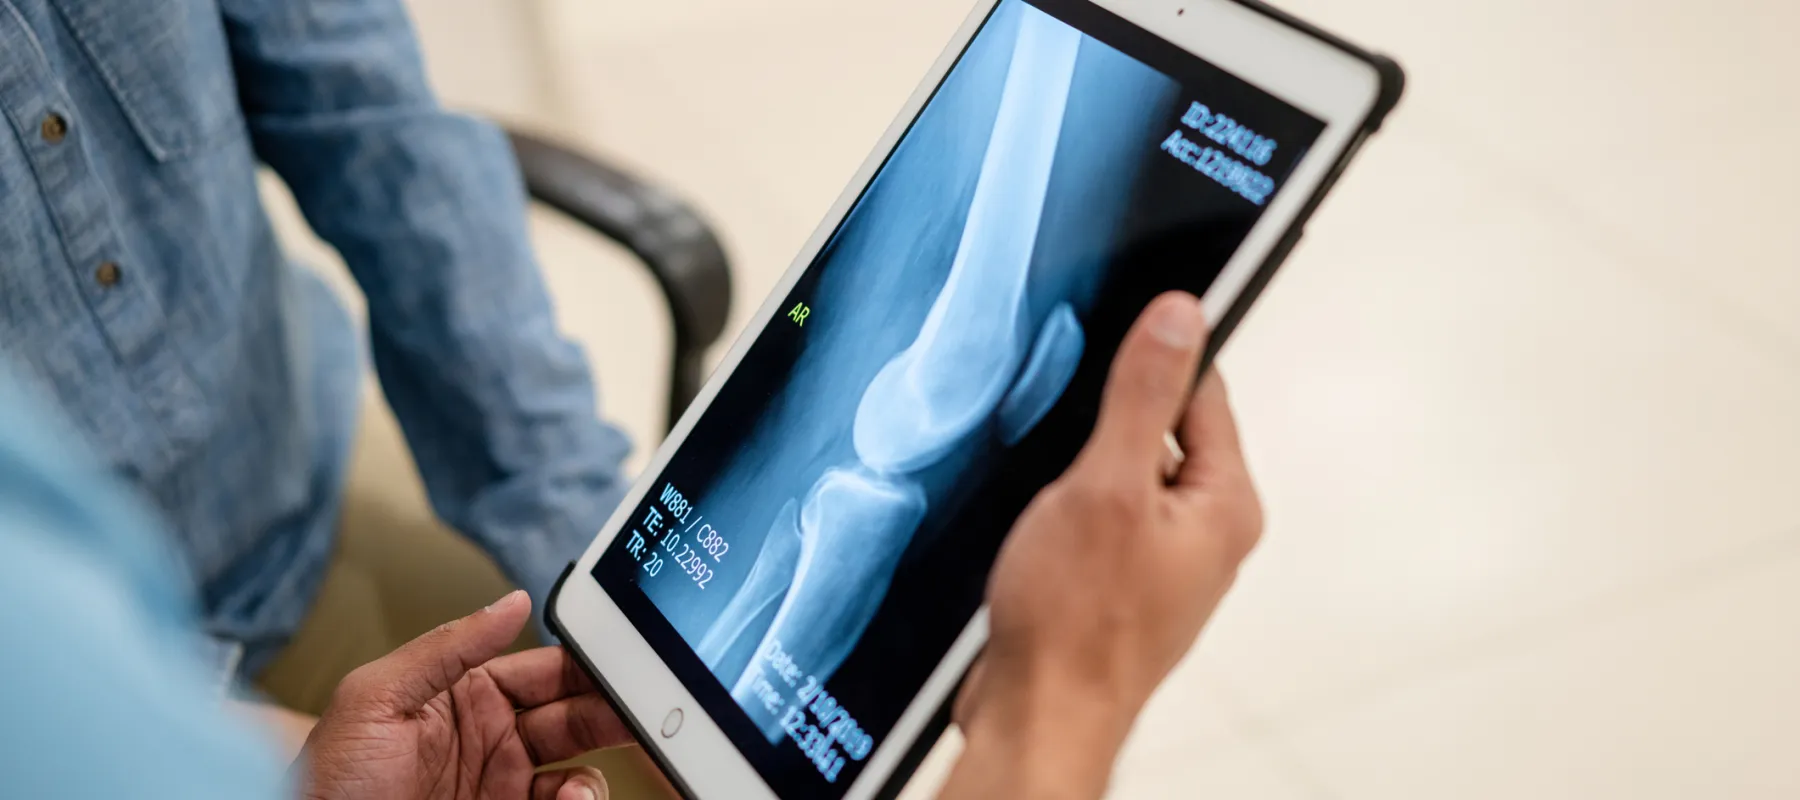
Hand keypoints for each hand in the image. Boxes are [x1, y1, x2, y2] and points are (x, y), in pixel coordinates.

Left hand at [297, 591, 634, 799]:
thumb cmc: (328, 781)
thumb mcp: (374, 698)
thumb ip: (447, 647)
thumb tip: (511, 601)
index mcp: (466, 694)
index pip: (544, 668)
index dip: (587, 663)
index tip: (623, 661)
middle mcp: (492, 738)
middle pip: (574, 714)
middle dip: (610, 709)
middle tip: (639, 710)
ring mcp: (502, 784)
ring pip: (579, 766)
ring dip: (596, 765)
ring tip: (578, 781)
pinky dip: (578, 799)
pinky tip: (566, 799)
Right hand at [943, 291, 1263, 799]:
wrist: (1037, 716)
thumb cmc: (1075, 624)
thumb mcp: (1107, 485)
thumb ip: (1145, 394)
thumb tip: (1181, 316)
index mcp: (1226, 504)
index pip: (1204, 390)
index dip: (1151, 359)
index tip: (1107, 345)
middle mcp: (1208, 533)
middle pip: (1160, 430)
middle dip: (1104, 423)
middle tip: (1063, 441)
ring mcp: (1166, 562)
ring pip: (1122, 475)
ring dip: (1080, 471)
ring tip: (1050, 498)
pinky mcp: (1123, 584)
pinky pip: (1100, 518)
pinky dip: (1068, 510)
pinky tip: (1039, 528)